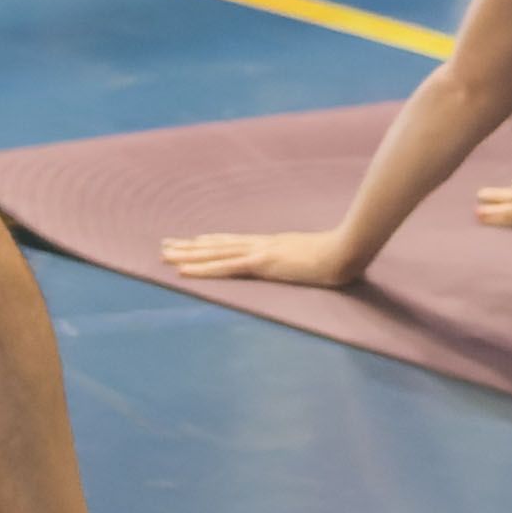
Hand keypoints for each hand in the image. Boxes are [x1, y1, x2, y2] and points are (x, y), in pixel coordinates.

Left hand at [158, 227, 365, 286]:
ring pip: (214, 253)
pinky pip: (224, 267)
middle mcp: (259, 244)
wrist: (347, 250)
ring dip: (187, 255)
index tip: (192, 241)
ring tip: (164, 255)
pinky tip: (183, 271)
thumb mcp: (315, 259)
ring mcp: (259, 252)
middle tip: (165, 245)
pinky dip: (201, 269)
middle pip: (217, 244)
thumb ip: (304, 261)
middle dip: (190, 246)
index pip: (234, 242)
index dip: (211, 242)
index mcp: (271, 244)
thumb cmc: (339, 256)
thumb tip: (306, 265)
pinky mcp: (261, 263)